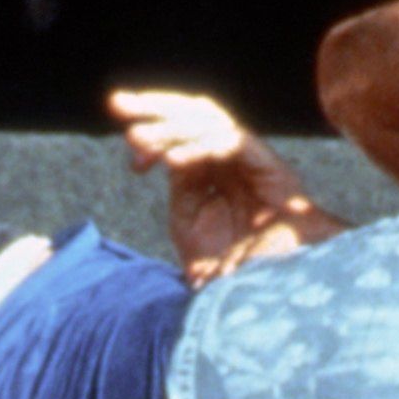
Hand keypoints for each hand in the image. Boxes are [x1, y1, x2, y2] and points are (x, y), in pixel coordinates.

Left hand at [110, 90, 336, 284]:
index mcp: (215, 175)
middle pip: (194, 116)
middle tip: (116, 103)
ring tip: (137, 139)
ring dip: (170, 126)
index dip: (152, 137)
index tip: (133, 161)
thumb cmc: (239, 272)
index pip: (181, 137)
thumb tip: (159, 158)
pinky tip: (173, 161)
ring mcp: (253, 163)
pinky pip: (232, 143)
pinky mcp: (272, 170)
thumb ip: (181, 194)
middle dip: (153, 107)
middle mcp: (234, 162)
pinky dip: (200, 147)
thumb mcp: (194, 232)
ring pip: (210, 122)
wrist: (282, 294)